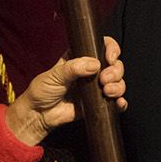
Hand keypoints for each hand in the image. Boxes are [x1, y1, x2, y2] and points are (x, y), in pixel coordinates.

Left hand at [5, 36, 125, 145]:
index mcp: (80, 57)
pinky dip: (121, 102)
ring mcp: (96, 87)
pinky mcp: (98, 103)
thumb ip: (73, 68)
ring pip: (118, 82)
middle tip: (104, 79)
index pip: (102, 46)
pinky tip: (118, 103)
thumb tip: (95, 64)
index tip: (110, 58)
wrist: (39, 115)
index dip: (111, 49)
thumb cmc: (42, 91)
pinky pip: (116, 101)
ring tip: (107, 91)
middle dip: (115, 71)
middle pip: (115, 64)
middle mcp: (91, 71)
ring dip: (119, 85)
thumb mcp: (54, 75)